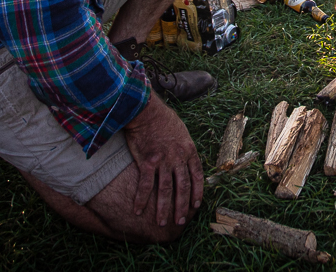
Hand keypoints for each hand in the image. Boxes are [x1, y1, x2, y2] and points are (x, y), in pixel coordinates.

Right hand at [123, 94, 202, 226]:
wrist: (147, 111)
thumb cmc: (163, 119)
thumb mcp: (182, 132)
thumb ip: (184, 148)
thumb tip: (186, 158)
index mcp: (190, 150)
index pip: (197, 176)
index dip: (197, 193)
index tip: (195, 206)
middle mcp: (179, 158)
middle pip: (183, 188)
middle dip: (182, 207)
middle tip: (179, 222)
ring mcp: (164, 161)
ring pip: (165, 190)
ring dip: (163, 209)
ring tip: (161, 223)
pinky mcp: (147, 162)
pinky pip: (145, 185)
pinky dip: (141, 199)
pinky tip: (138, 210)